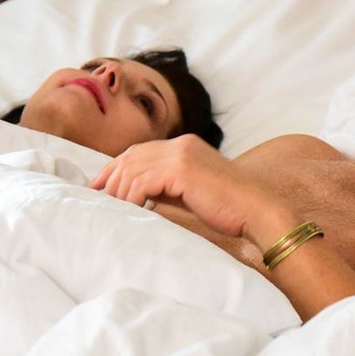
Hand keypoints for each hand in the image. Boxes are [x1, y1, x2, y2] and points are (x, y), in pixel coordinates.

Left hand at [91, 135, 296, 244]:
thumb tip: (136, 193)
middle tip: (97, 198)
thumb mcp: (191, 190)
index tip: (99, 185)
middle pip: (132, 157)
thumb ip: (166, 184)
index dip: (115, 166)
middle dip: (110, 178)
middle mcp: (181, 144)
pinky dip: (130, 198)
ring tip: (113, 210)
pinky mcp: (181, 170)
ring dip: (119, 192)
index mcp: (185, 145)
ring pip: (133, 170)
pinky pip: (141, 183)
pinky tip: (129, 211)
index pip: (140, 150)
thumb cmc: (228, 208)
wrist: (257, 210)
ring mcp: (181, 155)